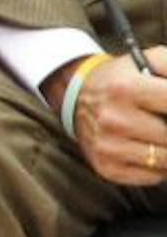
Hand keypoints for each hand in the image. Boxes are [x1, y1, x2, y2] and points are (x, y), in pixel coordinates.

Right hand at [51, 50, 166, 184]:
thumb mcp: (151, 60)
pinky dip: (159, 165)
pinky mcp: (107, 167)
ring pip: (166, 159)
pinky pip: (153, 176)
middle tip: (165, 122)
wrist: (77, 96)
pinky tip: (150, 147)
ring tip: (161, 133)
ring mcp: (108, 146)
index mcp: (125, 89)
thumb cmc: (123, 79)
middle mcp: (113, 119)